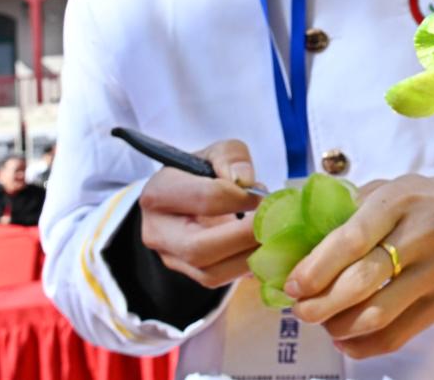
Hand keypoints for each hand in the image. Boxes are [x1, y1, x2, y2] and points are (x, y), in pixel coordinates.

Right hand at [139, 139, 260, 288]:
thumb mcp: (217, 153)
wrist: (187, 197)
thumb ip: (231, 157)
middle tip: (275, 223)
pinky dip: (247, 268)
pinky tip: (266, 250)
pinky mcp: (190, 274)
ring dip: (250, 256)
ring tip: (274, 236)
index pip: (206, 199)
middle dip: (244, 236)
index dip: (240, 197)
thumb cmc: (203, 172)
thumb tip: (245, 180)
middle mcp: (157, 232)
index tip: (262, 193)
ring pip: (210, 273)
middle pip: (200, 247)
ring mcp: (171, 258)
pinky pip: (220, 280)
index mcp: (159, 193)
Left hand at [284, 174, 433, 358]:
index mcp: (399, 202)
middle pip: (361, 282)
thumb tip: (303, 241)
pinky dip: (362, 345)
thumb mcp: (393, 188)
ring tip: (323, 321)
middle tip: (301, 308)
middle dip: (321, 303)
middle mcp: (420, 238)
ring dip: (338, 325)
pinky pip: (397, 335)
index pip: (352, 239)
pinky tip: (345, 337)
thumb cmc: (428, 200)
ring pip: (377, 315)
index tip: (293, 284)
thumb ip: (352, 209)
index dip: (317, 267)